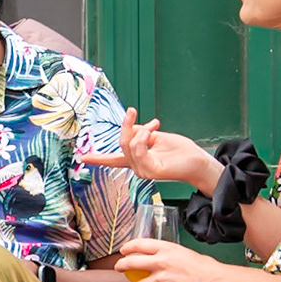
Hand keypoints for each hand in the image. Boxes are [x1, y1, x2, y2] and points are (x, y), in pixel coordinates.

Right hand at [80, 108, 219, 192]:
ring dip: (140, 130)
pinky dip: (143, 137)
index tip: (82, 157)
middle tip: (133, 110)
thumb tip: (130, 126)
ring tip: (154, 126)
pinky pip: (138, 149)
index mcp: (138, 160)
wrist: (198, 161)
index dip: (97, 158)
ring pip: (129, 144)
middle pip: (122, 143)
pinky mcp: (151, 171)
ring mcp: (143, 170)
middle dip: (126, 124)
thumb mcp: (156, 137)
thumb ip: (141, 133)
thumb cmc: (181, 151)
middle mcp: (138, 167)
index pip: (114, 159)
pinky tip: (151, 133)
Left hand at [115, 238, 224, 281]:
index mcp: (167, 248)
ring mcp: (162, 279)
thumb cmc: (205, 268)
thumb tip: (157, 258)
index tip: (123, 250)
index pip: (139, 244)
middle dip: (121, 265)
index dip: (128, 247)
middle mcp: (161, 262)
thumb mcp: (184, 253)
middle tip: (118, 267)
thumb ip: (168, 254)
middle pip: (131, 262)